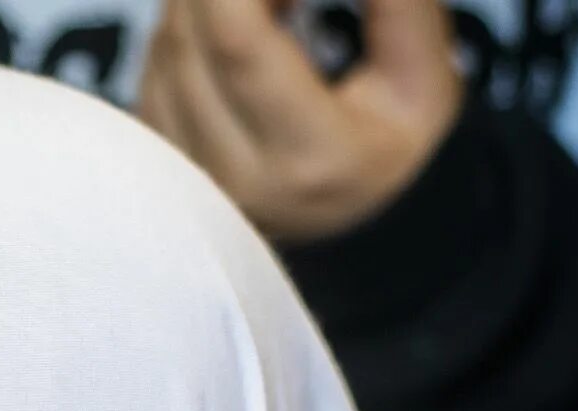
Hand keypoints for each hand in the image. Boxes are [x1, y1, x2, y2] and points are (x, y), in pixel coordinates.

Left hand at [137, 0, 461, 241]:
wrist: (353, 221)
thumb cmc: (391, 139)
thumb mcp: (422, 77)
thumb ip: (395, 7)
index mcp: (308, 159)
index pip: (238, 43)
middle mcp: (235, 177)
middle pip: (190, 37)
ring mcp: (189, 174)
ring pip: (166, 46)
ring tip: (269, 2)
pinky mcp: (159, 160)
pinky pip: (154, 65)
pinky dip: (188, 23)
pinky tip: (234, 21)